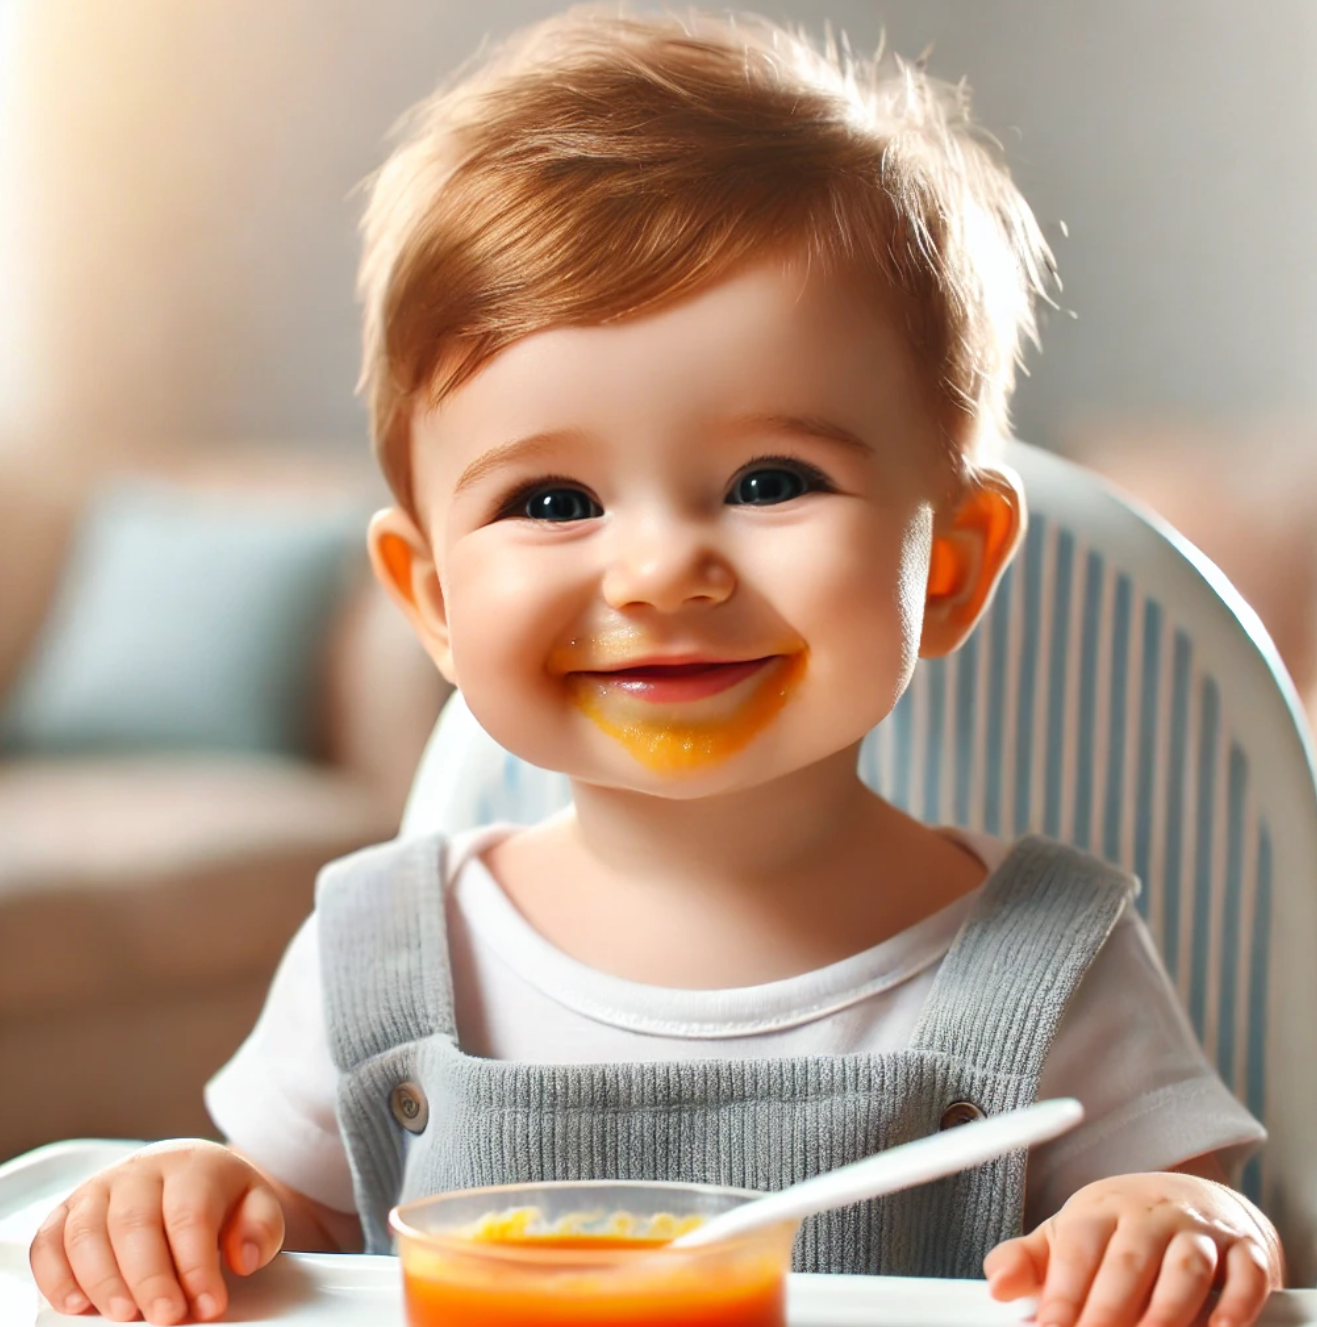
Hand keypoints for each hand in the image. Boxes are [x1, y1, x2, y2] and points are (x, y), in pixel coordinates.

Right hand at [29, 1139, 284, 1323]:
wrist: (187, 1172)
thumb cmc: (220, 1196)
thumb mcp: (255, 1204)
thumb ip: (260, 1227)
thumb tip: (242, 1257)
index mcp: (191, 1166)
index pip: (190, 1214)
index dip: (196, 1264)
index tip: (209, 1305)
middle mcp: (140, 1172)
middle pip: (135, 1223)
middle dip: (149, 1277)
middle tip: (166, 1317)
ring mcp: (99, 1189)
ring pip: (87, 1232)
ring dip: (103, 1280)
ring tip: (125, 1316)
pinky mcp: (68, 1211)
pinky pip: (48, 1241)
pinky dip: (55, 1275)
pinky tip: (75, 1304)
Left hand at [984, 1171, 1281, 1326]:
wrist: (1195, 1199)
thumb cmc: (1122, 1230)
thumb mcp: (1070, 1236)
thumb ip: (1030, 1263)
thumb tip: (996, 1288)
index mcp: (1100, 1208)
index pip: (1078, 1248)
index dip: (1062, 1295)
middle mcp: (1150, 1214)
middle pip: (1128, 1261)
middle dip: (1108, 1313)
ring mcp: (1200, 1230)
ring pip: (1186, 1269)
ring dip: (1166, 1315)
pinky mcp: (1247, 1250)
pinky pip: (1246, 1276)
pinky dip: (1235, 1307)